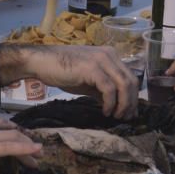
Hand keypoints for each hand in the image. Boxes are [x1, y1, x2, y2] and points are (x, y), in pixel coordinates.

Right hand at [0, 45, 138, 118]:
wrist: (41, 62)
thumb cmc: (62, 71)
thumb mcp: (87, 82)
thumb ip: (102, 90)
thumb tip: (116, 106)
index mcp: (110, 55)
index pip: (130, 77)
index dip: (133, 96)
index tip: (130, 112)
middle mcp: (109, 55)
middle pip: (131, 81)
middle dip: (131, 102)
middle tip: (125, 118)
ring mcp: (101, 60)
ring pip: (123, 85)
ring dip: (123, 104)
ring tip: (116, 116)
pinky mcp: (91, 68)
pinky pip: (109, 89)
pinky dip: (110, 102)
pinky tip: (105, 111)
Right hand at [0, 116, 41, 173]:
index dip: (11, 131)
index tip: (19, 138)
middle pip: (9, 129)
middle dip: (23, 138)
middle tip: (33, 149)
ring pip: (14, 137)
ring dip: (29, 147)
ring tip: (38, 156)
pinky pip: (12, 146)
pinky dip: (26, 149)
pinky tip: (36, 152)